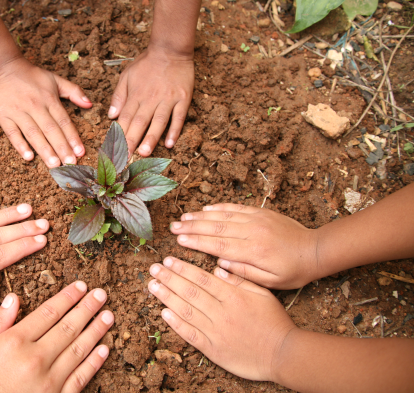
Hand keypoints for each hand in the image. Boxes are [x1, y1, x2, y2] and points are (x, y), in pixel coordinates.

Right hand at [0, 57, 91, 167]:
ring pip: (34, 134)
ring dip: (44, 150)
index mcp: (49, 99)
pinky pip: (12, 133)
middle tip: (70, 164)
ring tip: (54, 164)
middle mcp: (35, 106)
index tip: (80, 152)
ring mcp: (19, 112)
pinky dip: (20, 145)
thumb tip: (90, 104)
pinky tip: (29, 157)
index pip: (64, 121)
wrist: (2, 66)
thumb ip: (74, 91)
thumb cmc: (31, 75)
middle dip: (62, 148)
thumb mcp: (55, 79)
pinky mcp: (3, 116)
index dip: (73, 138)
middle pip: (51, 130)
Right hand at [0, 282, 113, 392]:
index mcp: (14, 342)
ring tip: (108, 316)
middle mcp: (35, 359)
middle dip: (87, 308)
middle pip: (68, 327)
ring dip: (95, 331)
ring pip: (78, 349)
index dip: (67, 297)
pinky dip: (94, 363)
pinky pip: (80, 378)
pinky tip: (103, 349)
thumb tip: (12, 299)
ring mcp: (48, 381)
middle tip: (101, 294)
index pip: (48, 312)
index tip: (81, 286)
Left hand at [108, 48, 193, 155]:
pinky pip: (179, 116)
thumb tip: (111, 116)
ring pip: (158, 121)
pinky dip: (175, 130)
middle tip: (126, 158)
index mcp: (136, 95)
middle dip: (132, 141)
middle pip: (140, 122)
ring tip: (144, 152)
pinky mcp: (183, 98)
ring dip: (151, 138)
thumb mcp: (127, 76)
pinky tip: (171, 143)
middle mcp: (150, 99)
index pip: (126, 118)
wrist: (170, 49)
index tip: (115, 150)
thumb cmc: (147, 64)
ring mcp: (168, 99)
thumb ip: (119, 96)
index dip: (119, 135)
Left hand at [148, 257, 295, 381]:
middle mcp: (221, 312)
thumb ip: (240, 279)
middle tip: (154, 269)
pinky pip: (190, 334)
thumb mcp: (262, 293)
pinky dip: (176, 323)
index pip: (202, 278)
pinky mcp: (213, 349)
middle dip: (169, 278)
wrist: (283, 353)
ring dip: (167, 297)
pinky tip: (164, 312)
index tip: (168, 260)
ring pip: (186, 310)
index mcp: (233, 296)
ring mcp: (216, 331)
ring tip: (153, 285)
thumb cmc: (275, 321)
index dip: (182, 268)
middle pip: (190, 291)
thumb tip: (218, 269)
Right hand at [170, 203, 319, 289]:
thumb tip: (220, 264)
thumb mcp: (270, 282)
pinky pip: (235, 208)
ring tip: (183, 218)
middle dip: (192, 227)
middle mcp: (252, 231)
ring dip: (201, 216)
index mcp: (253, 251)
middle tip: (173, 228)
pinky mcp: (261, 212)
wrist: (315, 250)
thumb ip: (244, 273)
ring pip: (222, 215)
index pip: (218, 245)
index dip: (196, 242)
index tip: (179, 241)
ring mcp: (256, 219)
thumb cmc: (293, 271)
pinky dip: (219, 207)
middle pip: (215, 227)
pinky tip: (205, 209)